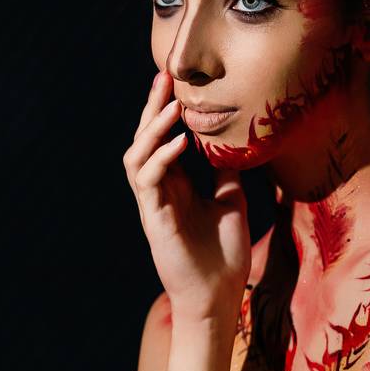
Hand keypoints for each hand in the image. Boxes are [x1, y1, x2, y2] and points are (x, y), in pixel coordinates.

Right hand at [123, 69, 250, 324]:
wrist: (218, 294)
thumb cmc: (222, 251)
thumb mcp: (230, 198)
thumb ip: (224, 170)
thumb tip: (232, 141)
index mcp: (175, 185)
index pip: (162, 138)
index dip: (165, 110)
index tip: (176, 80)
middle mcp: (158, 191)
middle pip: (144, 140)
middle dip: (152, 107)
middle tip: (164, 76)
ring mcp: (153, 205)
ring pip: (137, 157)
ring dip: (152, 129)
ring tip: (173, 106)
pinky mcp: (154, 220)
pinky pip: (148, 182)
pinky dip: (162, 159)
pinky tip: (180, 142)